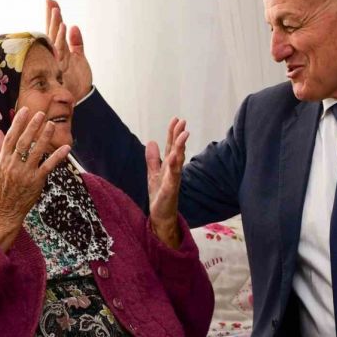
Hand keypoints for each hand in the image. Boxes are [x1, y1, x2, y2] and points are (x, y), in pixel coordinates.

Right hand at [0, 107, 70, 250]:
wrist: (2, 213)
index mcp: (2, 160)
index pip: (11, 137)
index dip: (18, 123)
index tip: (25, 110)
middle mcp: (13, 164)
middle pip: (24, 141)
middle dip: (32, 126)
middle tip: (41, 113)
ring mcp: (25, 173)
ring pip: (36, 151)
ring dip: (45, 137)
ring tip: (52, 125)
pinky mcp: (36, 181)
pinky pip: (48, 166)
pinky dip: (58, 156)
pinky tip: (66, 147)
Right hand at [46, 0, 92, 101]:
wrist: (81, 99)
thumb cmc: (78, 82)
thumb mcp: (80, 59)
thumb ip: (77, 43)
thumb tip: (74, 27)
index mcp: (59, 50)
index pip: (54, 30)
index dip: (52, 16)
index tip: (51, 1)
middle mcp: (56, 54)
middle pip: (51, 32)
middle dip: (51, 16)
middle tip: (50, 0)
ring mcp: (57, 59)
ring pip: (54, 38)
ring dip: (55, 23)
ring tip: (57, 10)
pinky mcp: (62, 66)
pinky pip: (61, 49)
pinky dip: (61, 38)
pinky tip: (64, 26)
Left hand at [145, 118, 188, 248]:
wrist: (161, 217)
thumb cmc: (159, 196)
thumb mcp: (153, 174)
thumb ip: (153, 159)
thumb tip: (152, 141)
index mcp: (169, 166)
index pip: (171, 146)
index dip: (173, 133)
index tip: (176, 119)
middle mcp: (173, 171)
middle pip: (177, 150)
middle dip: (179, 136)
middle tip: (183, 122)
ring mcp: (173, 180)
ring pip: (178, 161)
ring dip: (181, 148)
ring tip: (183, 135)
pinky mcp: (170, 190)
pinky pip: (173, 177)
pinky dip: (173, 167)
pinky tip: (173, 157)